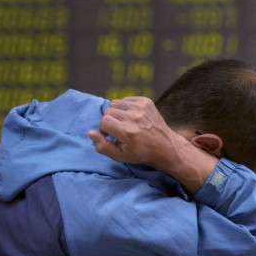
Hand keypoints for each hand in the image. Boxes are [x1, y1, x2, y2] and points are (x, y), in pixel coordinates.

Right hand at [88, 97, 218, 192]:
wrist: (165, 146)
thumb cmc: (141, 153)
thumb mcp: (120, 156)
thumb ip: (102, 146)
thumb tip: (90, 132)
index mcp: (128, 132)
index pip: (104, 121)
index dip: (104, 129)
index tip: (112, 136)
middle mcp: (135, 117)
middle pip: (108, 111)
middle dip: (110, 121)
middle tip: (119, 130)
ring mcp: (142, 107)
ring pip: (116, 103)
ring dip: (117, 113)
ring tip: (125, 123)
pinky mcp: (146, 101)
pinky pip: (126, 99)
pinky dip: (126, 107)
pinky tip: (133, 117)